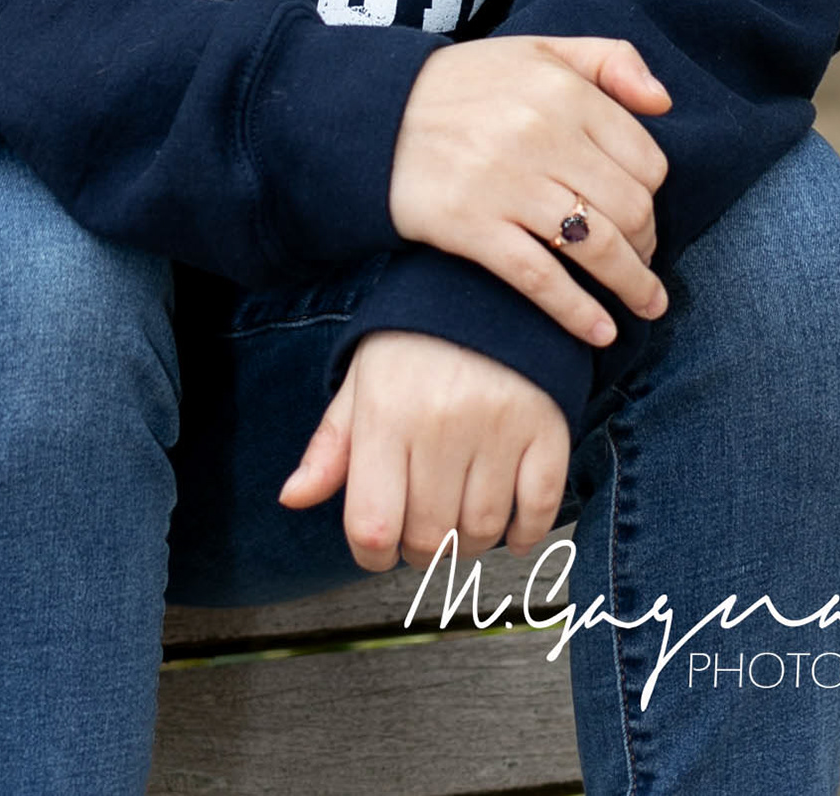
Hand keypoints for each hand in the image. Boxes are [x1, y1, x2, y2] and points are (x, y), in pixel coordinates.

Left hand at [278, 329, 570, 572]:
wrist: (491, 285)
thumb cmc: (414, 343)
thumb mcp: (362, 381)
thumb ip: (330, 446)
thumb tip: (292, 499)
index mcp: (386, 413)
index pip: (372, 526)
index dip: (371, 555)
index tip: (378, 549)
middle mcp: (442, 424)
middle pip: (430, 538)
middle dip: (421, 549)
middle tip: (422, 529)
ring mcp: (499, 427)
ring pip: (483, 532)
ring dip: (469, 543)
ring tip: (460, 519)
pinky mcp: (547, 426)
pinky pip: (540, 510)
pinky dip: (525, 533)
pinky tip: (510, 528)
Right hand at [388, 34, 671, 347]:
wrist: (375, 115)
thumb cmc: (465, 85)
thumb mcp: (538, 49)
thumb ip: (608, 58)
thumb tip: (665, 102)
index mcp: (564, 91)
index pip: (646, 160)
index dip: (653, 195)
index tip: (643, 215)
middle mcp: (542, 134)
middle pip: (630, 209)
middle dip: (648, 246)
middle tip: (643, 263)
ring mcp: (507, 184)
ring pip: (597, 248)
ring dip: (633, 286)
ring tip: (646, 306)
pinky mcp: (472, 226)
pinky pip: (541, 278)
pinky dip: (577, 312)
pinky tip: (600, 332)